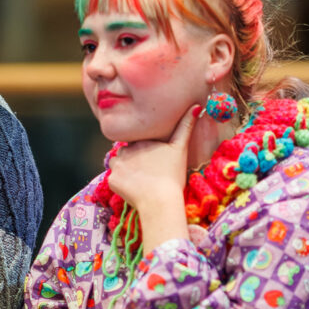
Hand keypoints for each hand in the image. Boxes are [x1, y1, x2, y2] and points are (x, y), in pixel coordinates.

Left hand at [108, 106, 198, 249]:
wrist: (160, 201)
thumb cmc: (172, 175)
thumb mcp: (180, 148)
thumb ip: (186, 126)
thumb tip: (196, 107)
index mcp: (140, 140)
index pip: (136, 142)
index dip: (143, 151)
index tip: (153, 161)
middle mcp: (125, 150)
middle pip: (126, 152)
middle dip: (133, 159)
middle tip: (147, 172)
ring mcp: (117, 165)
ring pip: (117, 164)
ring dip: (124, 169)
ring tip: (139, 179)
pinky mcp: (112, 180)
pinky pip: (114, 179)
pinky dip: (121, 184)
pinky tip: (134, 188)